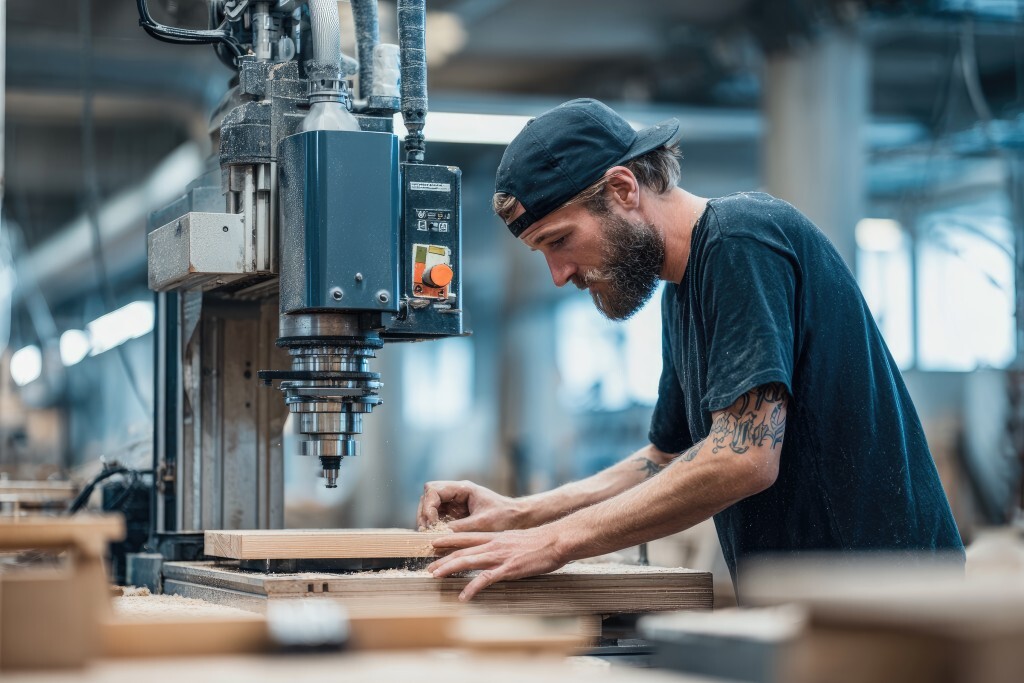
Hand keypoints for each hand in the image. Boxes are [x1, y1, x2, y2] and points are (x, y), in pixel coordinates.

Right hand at [416, 480, 523, 531]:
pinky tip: (436, 538)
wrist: (518, 518)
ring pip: (431, 507)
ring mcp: (455, 502)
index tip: (431, 524)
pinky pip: (438, 517)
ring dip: (427, 521)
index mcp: (463, 488)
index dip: (428, 506)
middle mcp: (456, 493)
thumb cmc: (504, 517)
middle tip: (425, 532)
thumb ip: (460, 529)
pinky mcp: (456, 513)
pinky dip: (434, 527)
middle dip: (424, 514)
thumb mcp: (482, 524)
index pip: (433, 490)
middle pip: (428, 497)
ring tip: (429, 537)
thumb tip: (438, 537)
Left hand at [428, 527, 568, 600]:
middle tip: (429, 568)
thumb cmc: (542, 541)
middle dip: (443, 558)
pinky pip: (485, 579)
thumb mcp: (518, 539)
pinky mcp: (508, 569)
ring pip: (468, 560)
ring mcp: (500, 556)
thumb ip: (504, 545)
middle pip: (462, 549)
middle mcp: (494, 544)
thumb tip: (498, 552)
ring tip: (435, 577)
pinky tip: (463, 597)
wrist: (557, 540)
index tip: (433, 543)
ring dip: (449, 569)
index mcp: (496, 536)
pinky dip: (472, 588)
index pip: (466, 536)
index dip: (448, 540)